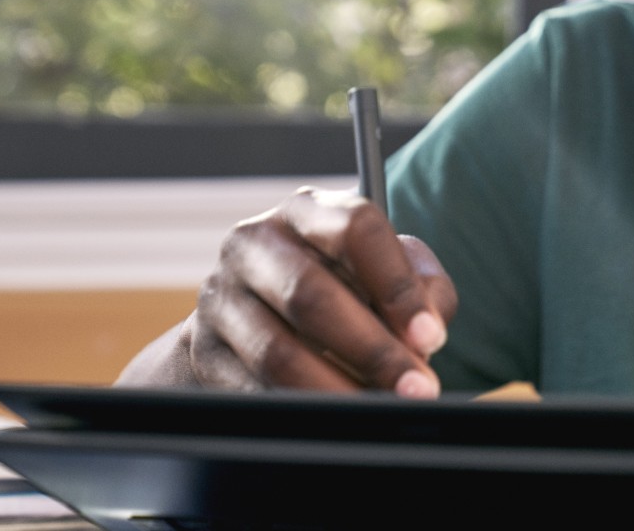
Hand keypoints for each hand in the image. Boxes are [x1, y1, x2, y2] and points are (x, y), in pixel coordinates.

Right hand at [119, 186, 456, 396]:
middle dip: (373, 350)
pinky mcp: (203, 349)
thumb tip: (427, 328)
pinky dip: (300, 411)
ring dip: (337, 391)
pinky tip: (335, 422)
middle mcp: (255, 242)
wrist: (254, 313)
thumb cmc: (341, 286)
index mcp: (308, 210)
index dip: (397, 286)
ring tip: (380, 411)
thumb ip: (422, 286)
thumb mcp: (384, 271)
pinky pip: (251, 390)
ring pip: (278, 352)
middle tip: (415, 388)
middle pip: (311, 293)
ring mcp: (221, 294)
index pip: (356, 228)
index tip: (430, 336)